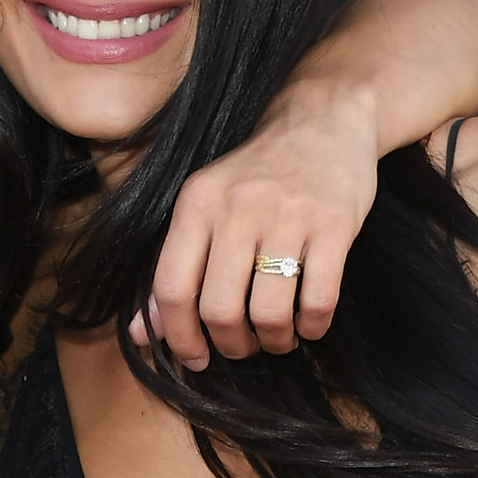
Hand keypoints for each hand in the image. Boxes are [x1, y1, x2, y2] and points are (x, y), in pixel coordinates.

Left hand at [131, 81, 379, 367]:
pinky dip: (313, 327)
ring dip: (274, 342)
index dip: (179, 337)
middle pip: (220, 310)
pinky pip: (319, 301)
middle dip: (232, 345)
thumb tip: (142, 334)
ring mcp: (289, 215)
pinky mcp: (334, 224)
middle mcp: (237, 207)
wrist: (324, 119)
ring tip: (278, 337)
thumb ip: (174, 268)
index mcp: (197, 203)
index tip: (195, 358)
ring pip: (270, 313)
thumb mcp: (206, 207)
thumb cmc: (259, 175)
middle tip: (244, 345)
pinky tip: (309, 323)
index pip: (171, 288)